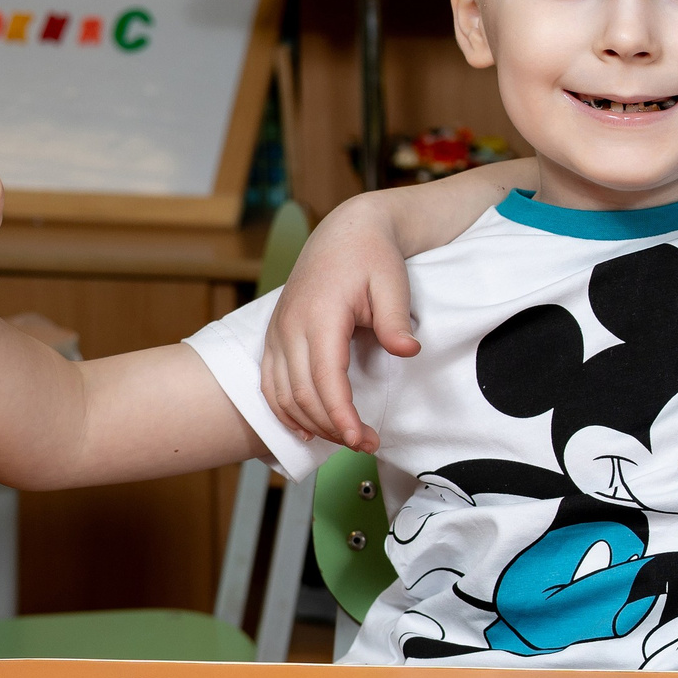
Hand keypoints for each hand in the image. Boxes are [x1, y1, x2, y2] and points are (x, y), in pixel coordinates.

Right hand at [261, 195, 418, 451]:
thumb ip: (395, 320)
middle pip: (302, 394)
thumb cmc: (372, 256)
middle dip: (332, 427)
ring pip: (282, 393)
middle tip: (366, 445)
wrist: (346, 232)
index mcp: (319, 316)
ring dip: (310, 423)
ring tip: (344, 440)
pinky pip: (270, 382)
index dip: (340, 415)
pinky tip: (304, 427)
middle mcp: (290, 327)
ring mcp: (278, 332)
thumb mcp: (392, 282)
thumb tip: (407, 351)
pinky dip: (284, 409)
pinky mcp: (275, 335)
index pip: (324, 380)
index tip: (359, 439)